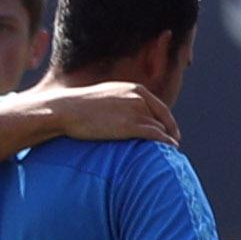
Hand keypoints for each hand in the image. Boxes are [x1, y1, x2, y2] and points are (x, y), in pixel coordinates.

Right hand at [36, 82, 179, 145]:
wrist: (67, 110)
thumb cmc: (81, 106)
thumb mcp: (106, 95)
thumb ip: (121, 100)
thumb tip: (126, 112)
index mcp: (134, 89)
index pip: (159, 106)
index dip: (167, 120)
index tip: (171, 130)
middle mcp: (138, 98)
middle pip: (162, 118)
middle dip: (169, 130)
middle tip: (173, 141)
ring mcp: (135, 111)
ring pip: (160, 128)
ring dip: (167, 139)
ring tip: (171, 150)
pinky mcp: (130, 126)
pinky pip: (156, 135)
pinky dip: (166, 142)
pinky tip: (170, 149)